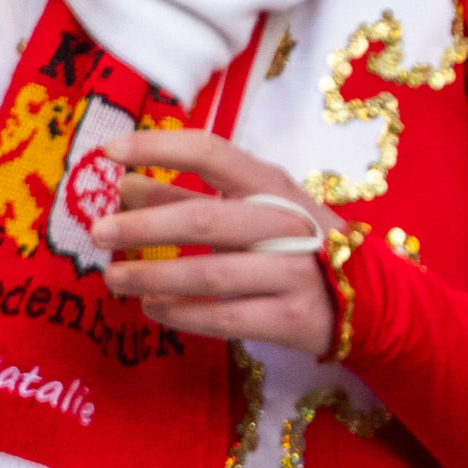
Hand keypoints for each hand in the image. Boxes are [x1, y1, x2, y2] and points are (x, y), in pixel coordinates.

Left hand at [96, 127, 339, 352]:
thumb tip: (125, 185)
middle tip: (99, 234)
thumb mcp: (248, 209)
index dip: (158, 148)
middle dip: (144, 227)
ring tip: (115, 279)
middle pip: (205, 220)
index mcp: (272, 184)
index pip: (211, 152)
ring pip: (211, 275)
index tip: (109, 153)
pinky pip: (225, 318)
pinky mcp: (291, 318)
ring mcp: (293, 272)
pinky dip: (182, 315)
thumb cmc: (294, 243)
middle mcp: (286, 223)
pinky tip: (153, 309)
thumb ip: (188, 195)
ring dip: (154, 276)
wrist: (368, 299)